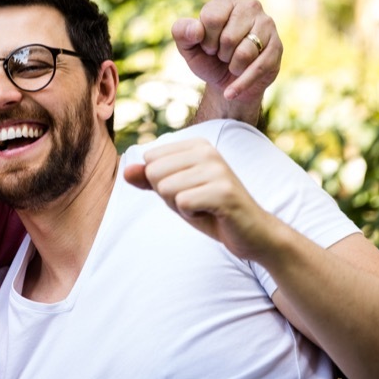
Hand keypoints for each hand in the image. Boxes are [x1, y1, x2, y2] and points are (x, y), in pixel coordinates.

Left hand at [124, 138, 285, 261]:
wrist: (253, 233)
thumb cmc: (212, 210)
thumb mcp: (176, 193)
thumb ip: (150, 180)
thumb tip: (125, 171)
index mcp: (197, 144)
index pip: (150, 160)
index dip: (162, 184)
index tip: (189, 190)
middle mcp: (207, 150)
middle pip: (154, 173)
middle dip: (169, 196)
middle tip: (197, 201)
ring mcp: (217, 169)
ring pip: (166, 189)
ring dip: (181, 207)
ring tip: (205, 207)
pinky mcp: (223, 191)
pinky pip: (182, 203)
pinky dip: (192, 215)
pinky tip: (212, 214)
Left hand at [174, 0, 281, 103]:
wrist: (227, 82)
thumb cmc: (208, 58)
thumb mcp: (188, 47)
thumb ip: (182, 33)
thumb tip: (196, 29)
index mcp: (226, 0)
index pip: (212, 18)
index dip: (206, 40)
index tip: (208, 45)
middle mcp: (250, 6)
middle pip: (229, 38)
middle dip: (220, 54)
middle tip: (222, 55)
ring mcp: (267, 24)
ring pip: (245, 53)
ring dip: (233, 66)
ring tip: (233, 62)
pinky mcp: (277, 46)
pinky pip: (258, 68)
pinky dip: (240, 84)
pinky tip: (231, 92)